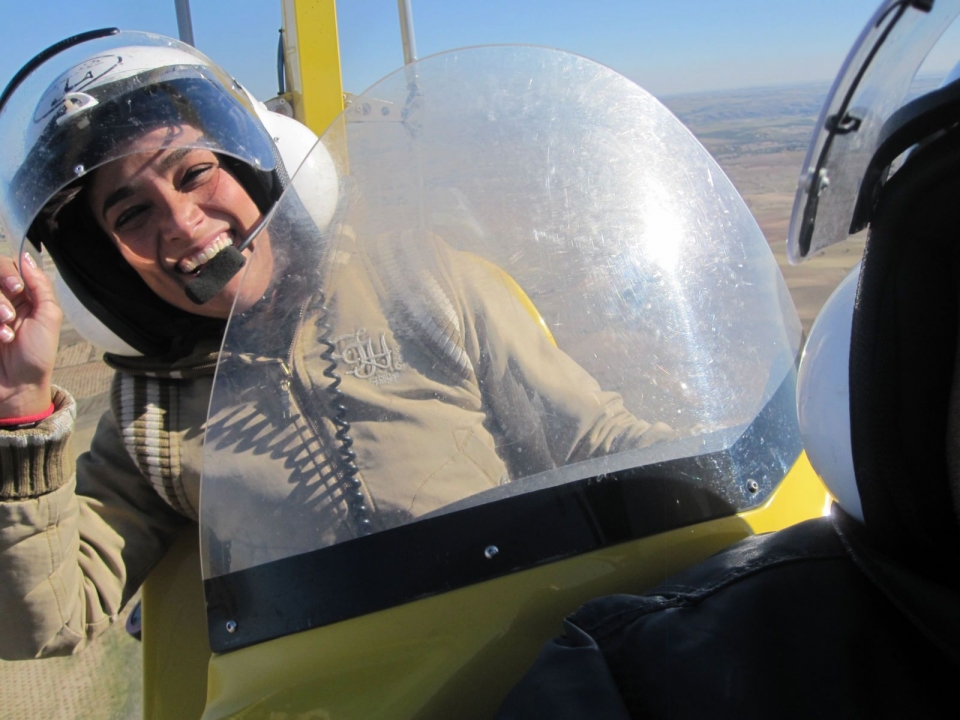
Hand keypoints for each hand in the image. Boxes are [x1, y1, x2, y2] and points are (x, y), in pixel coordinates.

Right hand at [0, 252, 61, 417]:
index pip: (4, 265)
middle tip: (8, 316)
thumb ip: (40, 285)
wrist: (17, 388)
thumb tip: (25, 256)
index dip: (6, 271)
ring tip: (5, 335)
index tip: (16, 287)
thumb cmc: (36, 355)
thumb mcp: (48, 317)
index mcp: (19, 293)